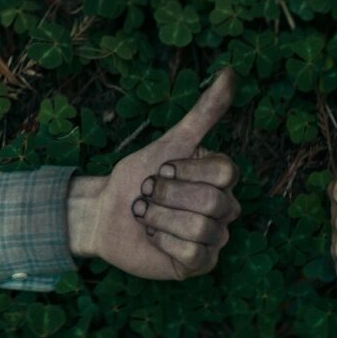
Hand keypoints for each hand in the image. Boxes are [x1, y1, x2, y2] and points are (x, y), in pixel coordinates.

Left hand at [67, 68, 240, 279]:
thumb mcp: (169, 141)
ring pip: (202, 229)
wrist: (105, 213)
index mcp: (221, 179)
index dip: (186, 171)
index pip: (225, 173)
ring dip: (163, 220)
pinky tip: (155, 239)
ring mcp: (215, 238)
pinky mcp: (200, 264)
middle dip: (168, 196)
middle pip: (213, 202)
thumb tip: (231, 72)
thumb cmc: (136, 177)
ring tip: (148, 218)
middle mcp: (225, 208)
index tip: (162, 169)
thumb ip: (204, 112)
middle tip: (148, 196)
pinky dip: (165, 244)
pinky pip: (193, 254)